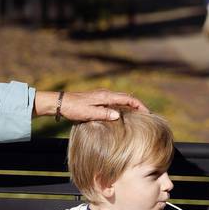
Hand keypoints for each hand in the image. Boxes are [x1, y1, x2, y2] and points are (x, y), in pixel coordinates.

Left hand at [33, 89, 148, 121]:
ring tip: (136, 116)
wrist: (61, 103)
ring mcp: (101, 96)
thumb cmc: (73, 108)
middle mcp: (105, 94)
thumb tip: (118, 116)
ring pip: (120, 99)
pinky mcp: (97, 99)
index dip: (139, 106)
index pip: (128, 99)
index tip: (148, 113)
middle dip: (137, 105)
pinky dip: (121, 106)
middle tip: (146, 115)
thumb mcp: (88, 113)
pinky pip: (114, 102)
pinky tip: (121, 114)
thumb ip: (103, 114)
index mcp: (106, 96)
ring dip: (130, 106)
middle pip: (127, 98)